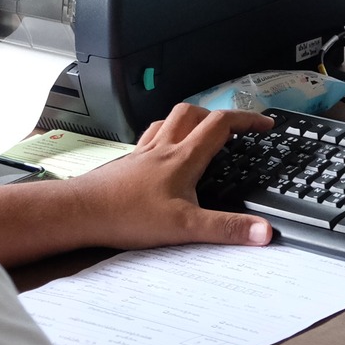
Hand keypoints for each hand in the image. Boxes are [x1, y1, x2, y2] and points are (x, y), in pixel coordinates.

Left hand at [67, 104, 274, 249]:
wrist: (80, 212)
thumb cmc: (127, 216)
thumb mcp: (185, 227)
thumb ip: (226, 229)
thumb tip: (264, 231)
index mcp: (183, 158)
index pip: (221, 124)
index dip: (247, 120)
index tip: (264, 125)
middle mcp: (163, 148)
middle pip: (193, 113)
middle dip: (217, 115)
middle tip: (233, 128)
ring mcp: (142, 154)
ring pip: (168, 120)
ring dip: (189, 120)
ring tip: (200, 133)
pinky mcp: (126, 164)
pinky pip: (147, 138)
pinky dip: (162, 136)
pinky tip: (162, 154)